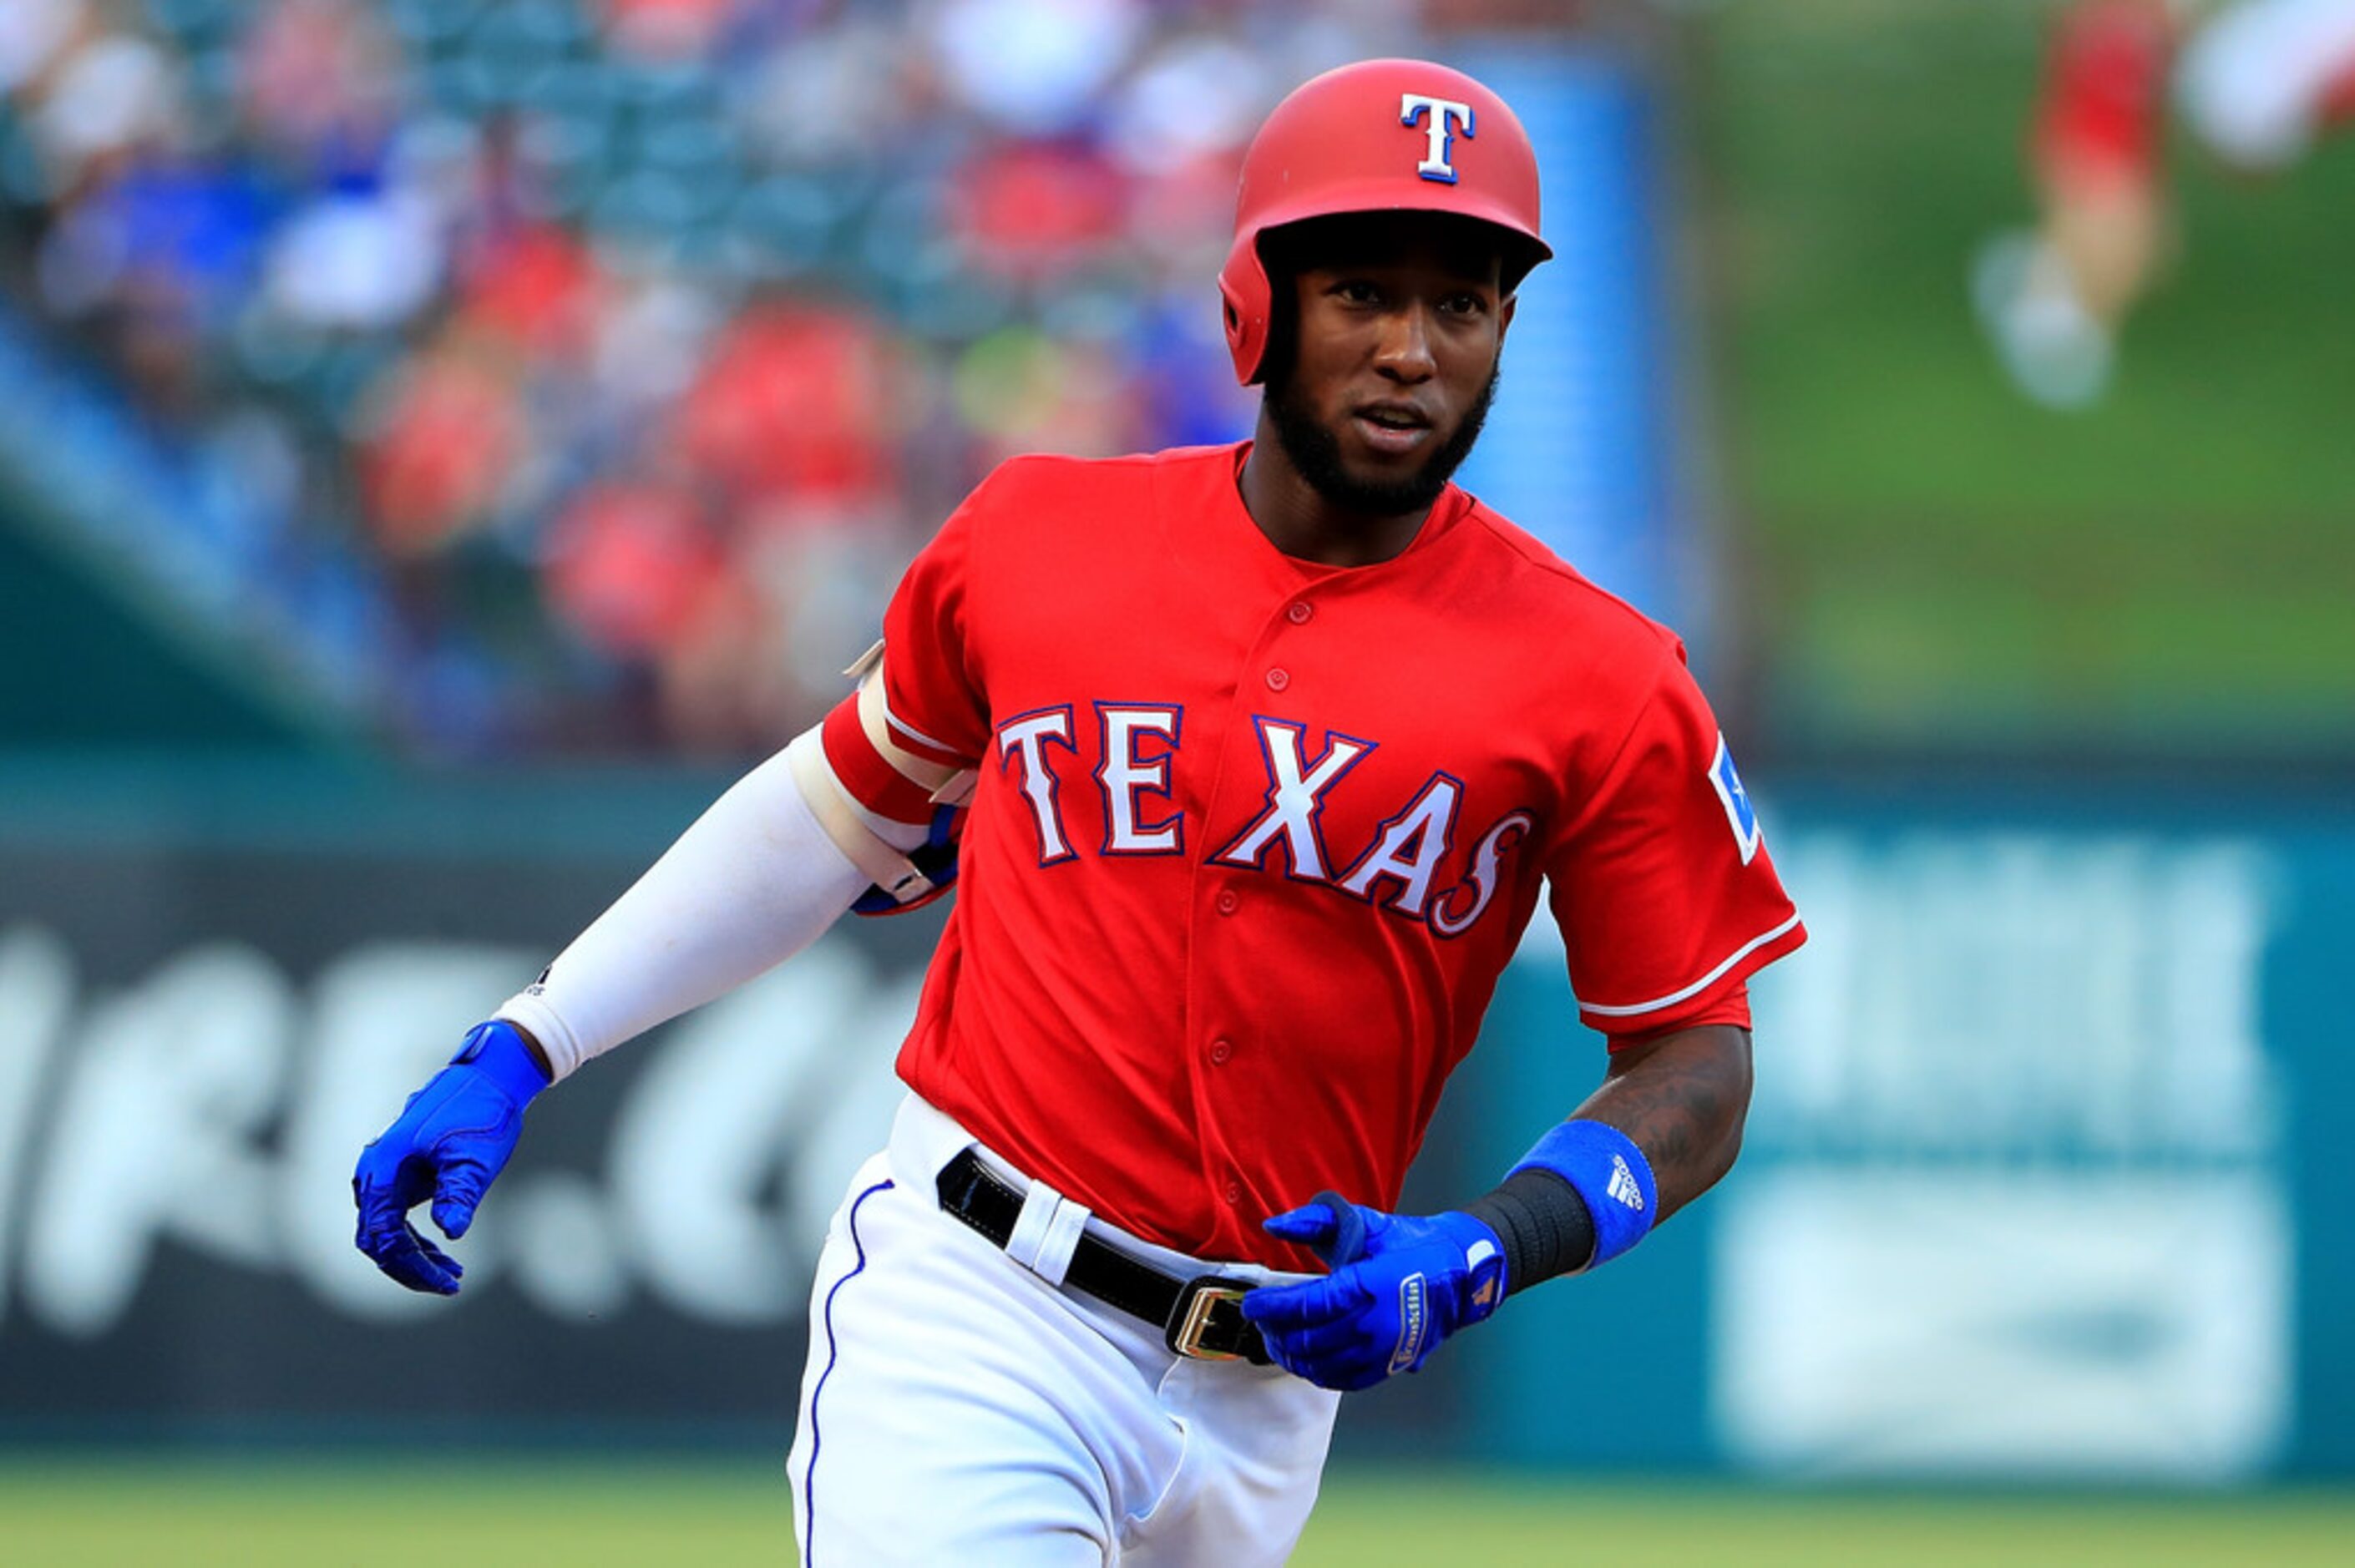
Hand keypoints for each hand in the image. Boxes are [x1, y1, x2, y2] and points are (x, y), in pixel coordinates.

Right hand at [352, 1021, 548, 1294]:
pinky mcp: (400, 1173)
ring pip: (385, 1230)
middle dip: (409, 1267)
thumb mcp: (475, 1157)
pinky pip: (396, 1217)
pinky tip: (444, 1252)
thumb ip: (460, 1193)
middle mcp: (376, 1171)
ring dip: (413, 1256)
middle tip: (448, 1284)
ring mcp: (385, 1171)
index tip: (446, 1283)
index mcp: (385, 1167)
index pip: (384, 1236)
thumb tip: (451, 1230)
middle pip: (376, 1239)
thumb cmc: (482, 1112)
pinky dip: (417, 1239)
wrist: (489, 1076)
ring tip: (452, 1274)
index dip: (412, 1266)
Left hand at [1241, 1192, 1506, 1391]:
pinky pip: (1342, 1381)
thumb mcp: (1366, 1222)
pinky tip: (1304, 1358)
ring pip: (1321, 1366)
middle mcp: (1377, 1324)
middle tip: (1261, 1319)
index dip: (1271, 1308)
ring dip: (1290, 1356)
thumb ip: (1315, 1221)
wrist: (1461, 1273)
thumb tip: (1273, 1225)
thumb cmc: (1411, 1246)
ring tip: (1276, 1339)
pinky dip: (1316, 1372)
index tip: (1251, 1303)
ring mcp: (1385, 1350)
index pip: (1306, 1306)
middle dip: (1274, 1332)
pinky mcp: (1390, 1366)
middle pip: (1308, 1340)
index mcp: (1369, 1285)